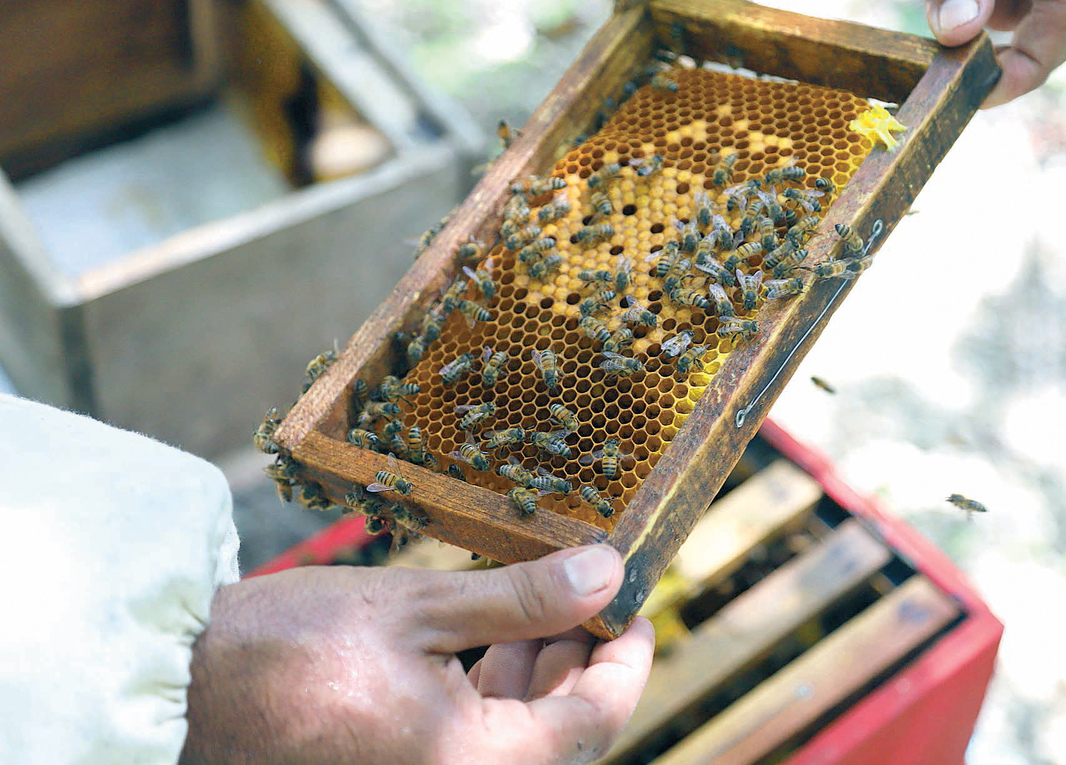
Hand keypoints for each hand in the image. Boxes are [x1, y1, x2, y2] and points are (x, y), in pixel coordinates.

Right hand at [181, 545, 654, 764]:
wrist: (181, 689)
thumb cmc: (290, 647)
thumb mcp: (420, 608)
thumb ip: (523, 598)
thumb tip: (606, 572)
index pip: (594, 722)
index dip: (626, 660)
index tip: (637, 606)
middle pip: (558, 733)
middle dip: (582, 660)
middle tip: (593, 594)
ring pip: (515, 736)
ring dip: (538, 672)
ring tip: (545, 607)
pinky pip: (470, 739)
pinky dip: (492, 689)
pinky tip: (491, 636)